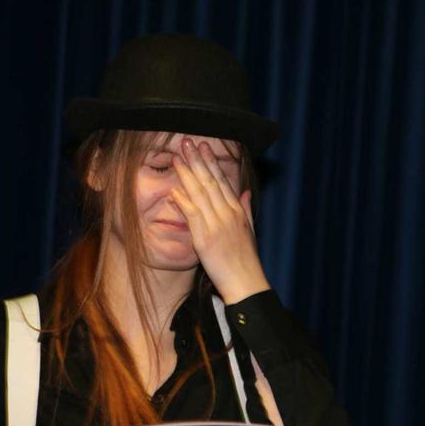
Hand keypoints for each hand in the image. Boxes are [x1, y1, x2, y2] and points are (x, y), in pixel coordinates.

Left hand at [169, 137, 270, 303]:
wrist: (247, 283)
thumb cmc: (247, 261)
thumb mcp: (250, 231)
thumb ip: (246, 209)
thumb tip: (244, 192)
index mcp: (238, 211)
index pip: (222, 181)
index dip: (211, 162)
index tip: (203, 147)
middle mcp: (228, 214)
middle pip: (210, 181)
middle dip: (198, 160)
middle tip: (187, 142)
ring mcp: (217, 225)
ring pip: (200, 194)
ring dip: (187, 174)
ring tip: (177, 158)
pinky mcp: (205, 238)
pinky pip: (192, 215)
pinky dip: (183, 200)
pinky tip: (174, 189)